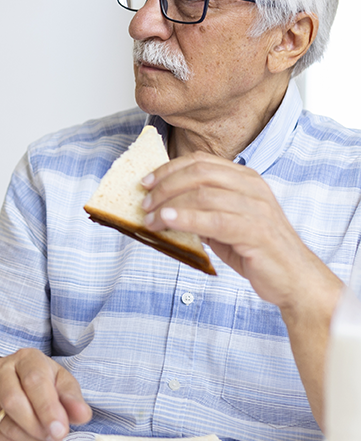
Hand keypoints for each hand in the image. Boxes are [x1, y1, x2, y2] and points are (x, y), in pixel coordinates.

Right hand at [0, 348, 91, 440]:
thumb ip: (73, 399)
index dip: (47, 409)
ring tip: (46, 438)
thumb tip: (81, 414)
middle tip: (55, 437)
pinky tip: (29, 440)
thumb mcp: (62, 383)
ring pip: (4, 423)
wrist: (12, 380)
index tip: (60, 430)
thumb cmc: (41, 382)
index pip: (33, 382)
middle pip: (12, 402)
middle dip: (37, 427)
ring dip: (30, 439)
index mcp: (25, 358)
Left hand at [141, 152, 324, 306]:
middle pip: (198, 173)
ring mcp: (256, 207)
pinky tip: (166, 221)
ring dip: (169, 205)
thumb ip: (201, 210)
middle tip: (144, 203)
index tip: (145, 183)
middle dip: (164, 186)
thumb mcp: (225, 223)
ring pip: (202, 193)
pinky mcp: (255, 231)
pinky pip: (214, 219)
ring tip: (150, 219)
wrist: (295, 279)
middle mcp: (252, 187)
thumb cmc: (256, 251)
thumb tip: (161, 206)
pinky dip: (185, 218)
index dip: (168, 169)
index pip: (200, 161)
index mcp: (245, 178)